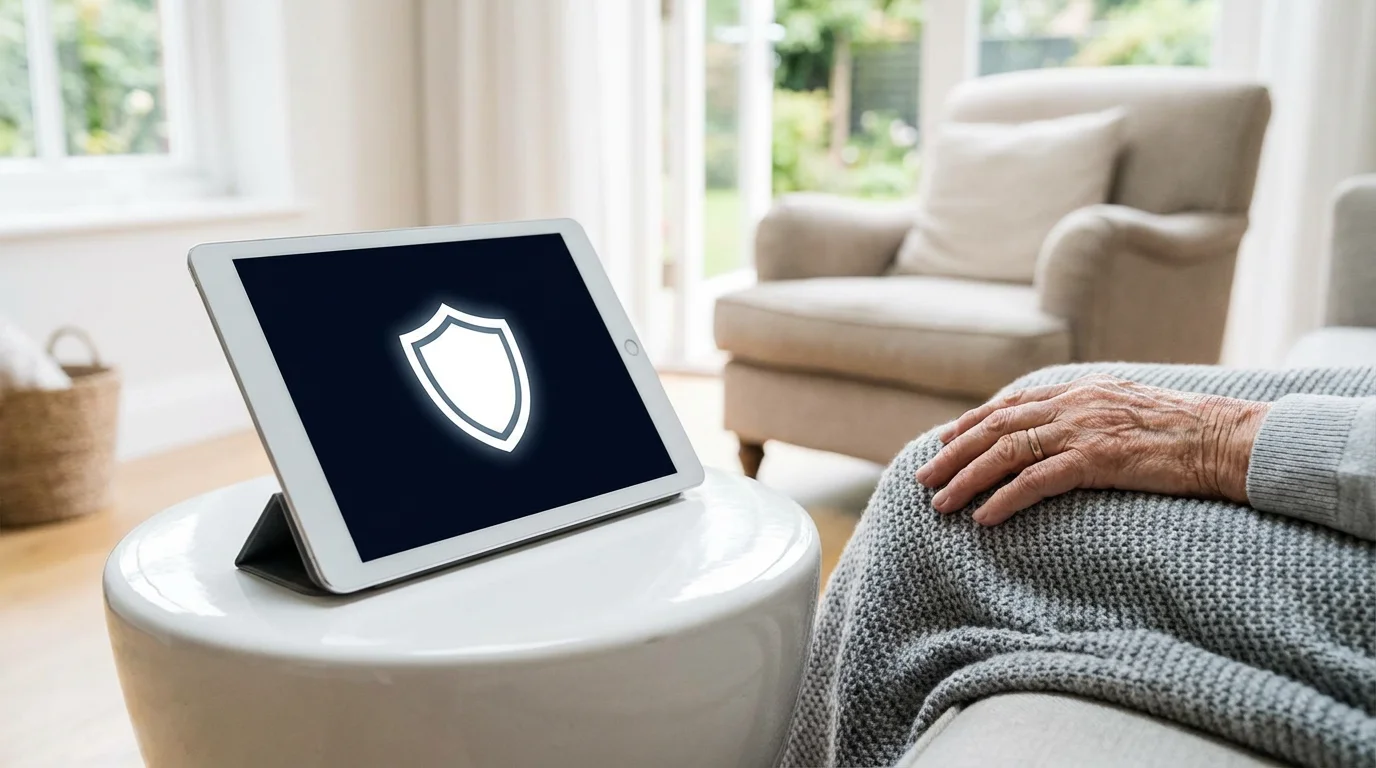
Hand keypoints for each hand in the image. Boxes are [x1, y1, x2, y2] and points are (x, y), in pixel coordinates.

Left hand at [914, 374, 1270, 525]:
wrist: (1227, 439)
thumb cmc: (1185, 432)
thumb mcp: (1129, 409)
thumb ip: (1091, 413)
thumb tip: (1063, 431)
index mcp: (1080, 390)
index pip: (1010, 403)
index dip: (971, 422)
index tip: (943, 439)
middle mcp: (1073, 403)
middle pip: (995, 427)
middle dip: (953, 453)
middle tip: (923, 476)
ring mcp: (1083, 429)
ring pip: (1005, 452)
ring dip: (967, 479)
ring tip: (941, 503)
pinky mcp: (1097, 459)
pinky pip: (1037, 480)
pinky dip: (1004, 498)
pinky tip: (984, 518)